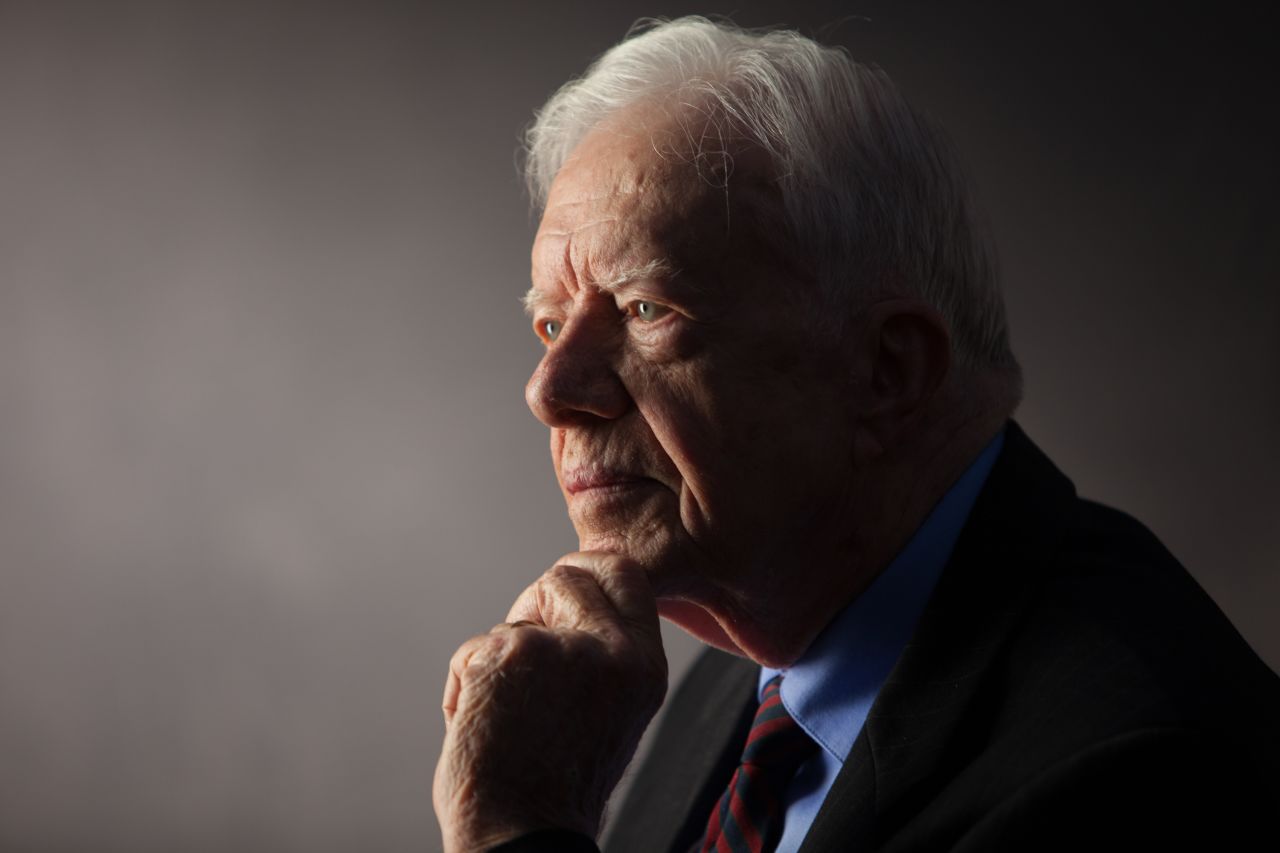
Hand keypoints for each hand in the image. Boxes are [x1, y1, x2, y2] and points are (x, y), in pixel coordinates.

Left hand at [433, 552, 667, 852]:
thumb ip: (601, 655)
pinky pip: (473, 650)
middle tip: (523, 641)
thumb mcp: (609, 712)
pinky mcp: (508, 655)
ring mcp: (562, 649)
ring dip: (497, 657)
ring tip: (504, 715)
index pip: (626, 573)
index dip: (587, 574)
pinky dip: (463, 686)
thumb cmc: (556, 786)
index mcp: (645, 667)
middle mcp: (614, 652)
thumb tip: (564, 600)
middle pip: (569, 574)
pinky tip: (477, 725)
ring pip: (514, 619)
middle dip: (539, 596)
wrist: (521, 835)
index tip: (561, 593)